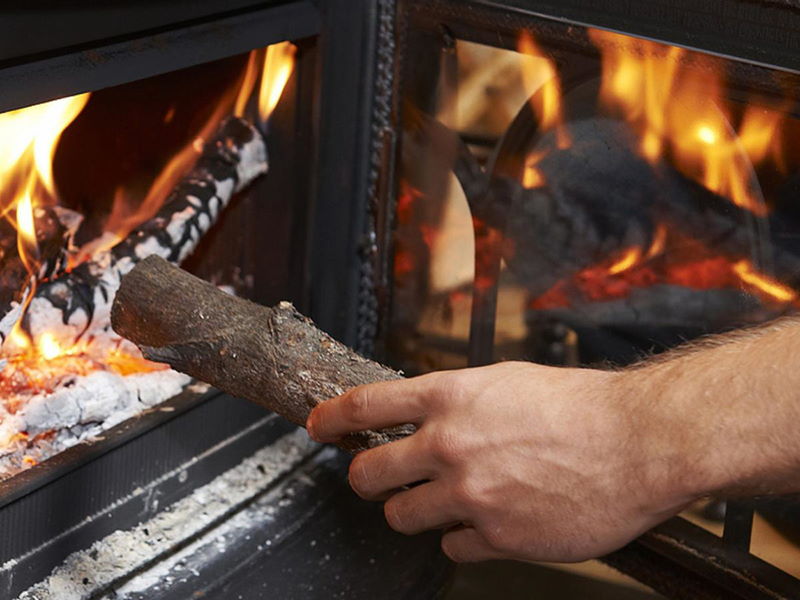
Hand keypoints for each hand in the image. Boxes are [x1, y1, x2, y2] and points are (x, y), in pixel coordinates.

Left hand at [307, 361, 697, 562]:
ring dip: (415, 511)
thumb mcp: (507, 381)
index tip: (317, 425)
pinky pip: (452, 546)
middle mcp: (450, 445)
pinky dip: (462, 537)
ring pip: (403, 517)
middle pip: (369, 475)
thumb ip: (458, 400)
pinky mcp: (497, 536)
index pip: (364, 405)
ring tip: (445, 501)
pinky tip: (489, 522)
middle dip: (368, 480)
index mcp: (451, 397)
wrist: (637, 443)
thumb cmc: (579, 406)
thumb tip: (424, 415)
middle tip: (380, 480)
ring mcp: (470, 494)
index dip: (330, 417)